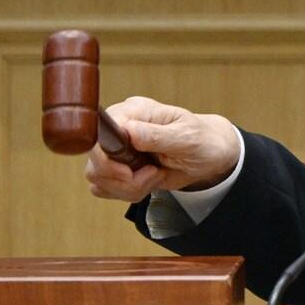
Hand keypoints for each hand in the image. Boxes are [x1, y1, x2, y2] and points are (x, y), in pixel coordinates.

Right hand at [83, 96, 239, 202]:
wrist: (209, 155)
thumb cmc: (202, 140)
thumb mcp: (186, 137)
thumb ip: (157, 135)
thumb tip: (128, 130)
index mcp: (134, 112)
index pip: (99, 133)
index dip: (108, 159)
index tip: (130, 171)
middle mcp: (119, 129)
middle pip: (95, 161)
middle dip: (124, 179)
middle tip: (154, 173)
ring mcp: (116, 149)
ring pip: (98, 178)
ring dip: (128, 187)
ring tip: (155, 175)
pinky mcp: (118, 167)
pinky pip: (104, 188)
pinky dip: (126, 192)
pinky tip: (148, 182)